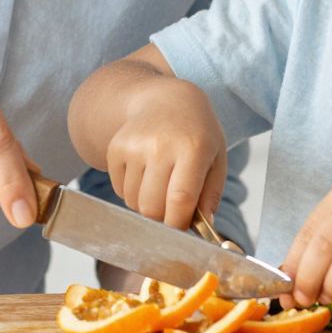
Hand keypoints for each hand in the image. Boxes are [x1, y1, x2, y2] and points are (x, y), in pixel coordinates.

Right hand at [104, 79, 226, 230]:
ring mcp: (134, 146)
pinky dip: (132, 193)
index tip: (182, 232)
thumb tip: (203, 228)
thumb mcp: (216, 159)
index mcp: (192, 148)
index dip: (178, 224)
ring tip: (160, 187)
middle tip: (173, 211)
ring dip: (147, 206)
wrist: (166, 100)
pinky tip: (146, 175)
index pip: (179, 199)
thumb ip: (211, 195)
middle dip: (163, 219)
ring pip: (134, 202)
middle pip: (152, 207)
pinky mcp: (115, 148)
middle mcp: (159, 145)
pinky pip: (120, 190)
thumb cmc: (197, 133)